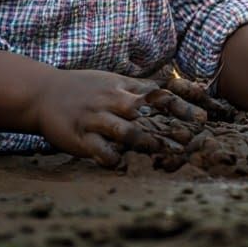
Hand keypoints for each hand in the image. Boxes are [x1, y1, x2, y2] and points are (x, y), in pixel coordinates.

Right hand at [33, 68, 206, 167]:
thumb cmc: (85, 88)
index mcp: (123, 88)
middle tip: (194, 135)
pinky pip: (97, 149)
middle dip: (171, 123)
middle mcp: (113, 101)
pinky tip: (120, 166)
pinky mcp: (80, 137)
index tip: (204, 114)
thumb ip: (141, 87)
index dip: (181, 103)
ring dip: (145, 141)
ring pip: (124, 130)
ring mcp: (96, 119)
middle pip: (147, 110)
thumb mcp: (114, 81)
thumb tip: (174, 87)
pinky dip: (110, 157)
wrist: (43, 93)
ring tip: (163, 152)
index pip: (158, 93)